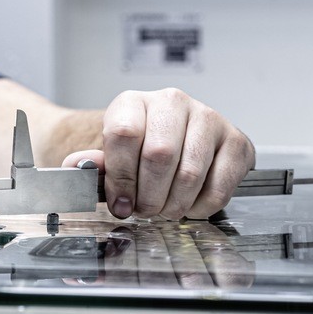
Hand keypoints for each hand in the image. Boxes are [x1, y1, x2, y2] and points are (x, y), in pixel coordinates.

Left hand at [62, 88, 253, 220]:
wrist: (164, 138)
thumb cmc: (135, 149)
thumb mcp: (107, 154)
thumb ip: (93, 164)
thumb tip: (77, 166)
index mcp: (134, 102)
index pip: (124, 134)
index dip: (120, 177)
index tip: (120, 202)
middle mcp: (172, 102)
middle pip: (159, 155)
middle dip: (148, 195)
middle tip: (144, 211)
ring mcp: (208, 118)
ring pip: (190, 172)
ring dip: (174, 204)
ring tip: (164, 209)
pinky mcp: (236, 141)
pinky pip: (220, 184)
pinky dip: (202, 206)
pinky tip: (189, 205)